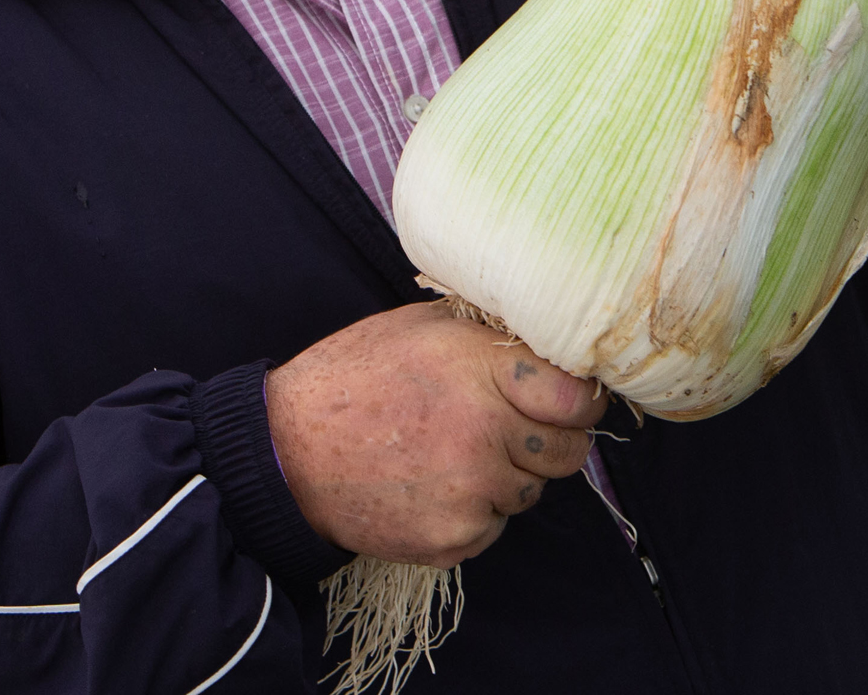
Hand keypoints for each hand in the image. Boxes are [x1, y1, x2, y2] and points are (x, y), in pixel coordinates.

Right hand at [266, 304, 601, 565]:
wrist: (287, 453)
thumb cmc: (353, 379)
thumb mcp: (421, 328)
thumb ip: (487, 336)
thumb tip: (549, 338)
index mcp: (480, 369)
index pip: (577, 398)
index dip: (580, 400)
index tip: (569, 401)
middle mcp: (483, 431)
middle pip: (568, 452)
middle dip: (548, 441)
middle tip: (509, 429)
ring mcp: (470, 491)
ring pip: (530, 492)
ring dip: (507, 478)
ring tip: (453, 455)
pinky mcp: (452, 539)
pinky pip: (494, 528)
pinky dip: (473, 514)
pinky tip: (431, 487)